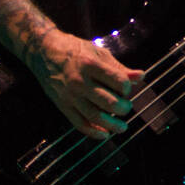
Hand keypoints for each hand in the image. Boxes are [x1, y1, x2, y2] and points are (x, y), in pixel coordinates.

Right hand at [28, 30, 144, 140]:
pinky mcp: (62, 105)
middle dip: (123, 108)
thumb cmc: (75, 50)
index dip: (126, 87)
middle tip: (127, 107)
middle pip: (108, 102)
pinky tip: (104, 134)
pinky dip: (93, 132)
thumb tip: (141, 76)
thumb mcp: (98, 53)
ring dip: (112, 125)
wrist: (43, 52)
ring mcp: (70, 95)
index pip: (117, 81)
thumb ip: (119, 68)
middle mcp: (80, 81)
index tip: (126, 88)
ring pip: (95, 116)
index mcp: (91, 64)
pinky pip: (79, 123)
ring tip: (122, 127)